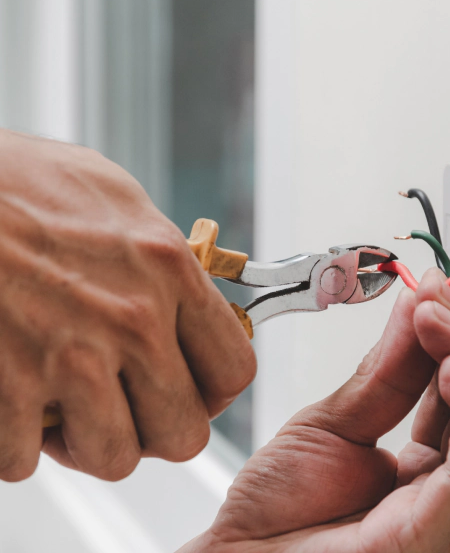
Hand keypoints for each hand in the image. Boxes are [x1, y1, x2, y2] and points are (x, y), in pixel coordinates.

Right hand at [0, 129, 255, 480]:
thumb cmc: (16, 182)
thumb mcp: (116, 200)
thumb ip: (160, 256)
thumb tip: (188, 292)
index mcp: (169, 270)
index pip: (233, 370)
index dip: (214, 391)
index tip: (192, 387)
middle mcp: (133, 319)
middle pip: (184, 433)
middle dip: (155, 428)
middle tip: (127, 404)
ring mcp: (71, 358)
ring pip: (114, 458)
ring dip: (89, 441)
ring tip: (68, 406)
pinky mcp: (7, 388)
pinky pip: (26, 459)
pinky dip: (17, 443)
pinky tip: (13, 401)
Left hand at [182, 269, 449, 551]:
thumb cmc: (276, 514)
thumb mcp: (335, 421)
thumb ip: (386, 372)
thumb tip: (418, 309)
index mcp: (425, 473)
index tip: (433, 294)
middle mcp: (446, 495)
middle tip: (435, 300)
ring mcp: (447, 518)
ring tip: (437, 321)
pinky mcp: (433, 534)